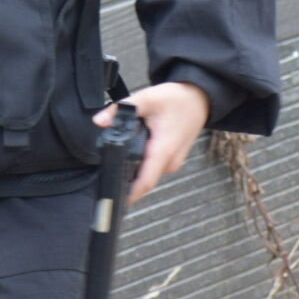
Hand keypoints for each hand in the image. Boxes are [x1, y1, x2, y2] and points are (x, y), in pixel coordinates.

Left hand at [93, 81, 208, 206]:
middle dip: (124, 177)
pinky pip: (153, 167)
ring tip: (117, 157)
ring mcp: (172, 163)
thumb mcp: (147, 98)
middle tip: (104, 173)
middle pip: (142, 179)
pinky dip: (141, 163)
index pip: (145, 182)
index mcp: (164, 150)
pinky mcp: (171, 160)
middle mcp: (170, 162)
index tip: (113, 201)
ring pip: (147, 173)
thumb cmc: (177, 99)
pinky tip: (132, 152)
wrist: (199, 99)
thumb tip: (99, 121)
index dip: (129, 194)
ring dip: (133, 168)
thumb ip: (120, 109)